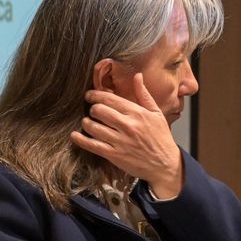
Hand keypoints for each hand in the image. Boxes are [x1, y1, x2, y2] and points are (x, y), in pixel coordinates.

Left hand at [70, 73, 183, 197]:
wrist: (165, 165)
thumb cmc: (161, 138)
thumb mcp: (156, 113)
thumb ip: (144, 94)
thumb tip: (137, 76)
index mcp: (137, 113)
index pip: (110, 99)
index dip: (95, 95)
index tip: (89, 95)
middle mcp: (127, 125)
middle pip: (98, 111)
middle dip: (92, 108)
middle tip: (92, 110)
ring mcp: (120, 141)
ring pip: (93, 127)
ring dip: (86, 123)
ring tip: (87, 122)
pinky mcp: (114, 155)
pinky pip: (92, 145)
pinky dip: (81, 140)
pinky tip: (75, 135)